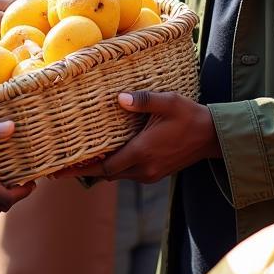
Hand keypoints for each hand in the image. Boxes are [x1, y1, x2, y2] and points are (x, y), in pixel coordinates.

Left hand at [58, 91, 219, 183]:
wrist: (212, 137)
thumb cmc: (189, 116)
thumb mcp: (167, 102)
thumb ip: (144, 101)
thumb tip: (121, 99)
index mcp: (142, 152)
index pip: (104, 168)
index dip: (82, 169)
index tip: (61, 169)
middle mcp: (144, 168)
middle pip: (107, 175)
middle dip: (87, 170)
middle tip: (63, 164)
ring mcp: (150, 173)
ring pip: (118, 175)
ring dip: (102, 168)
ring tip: (82, 157)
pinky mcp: (156, 173)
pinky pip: (129, 173)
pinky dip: (116, 166)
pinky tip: (109, 154)